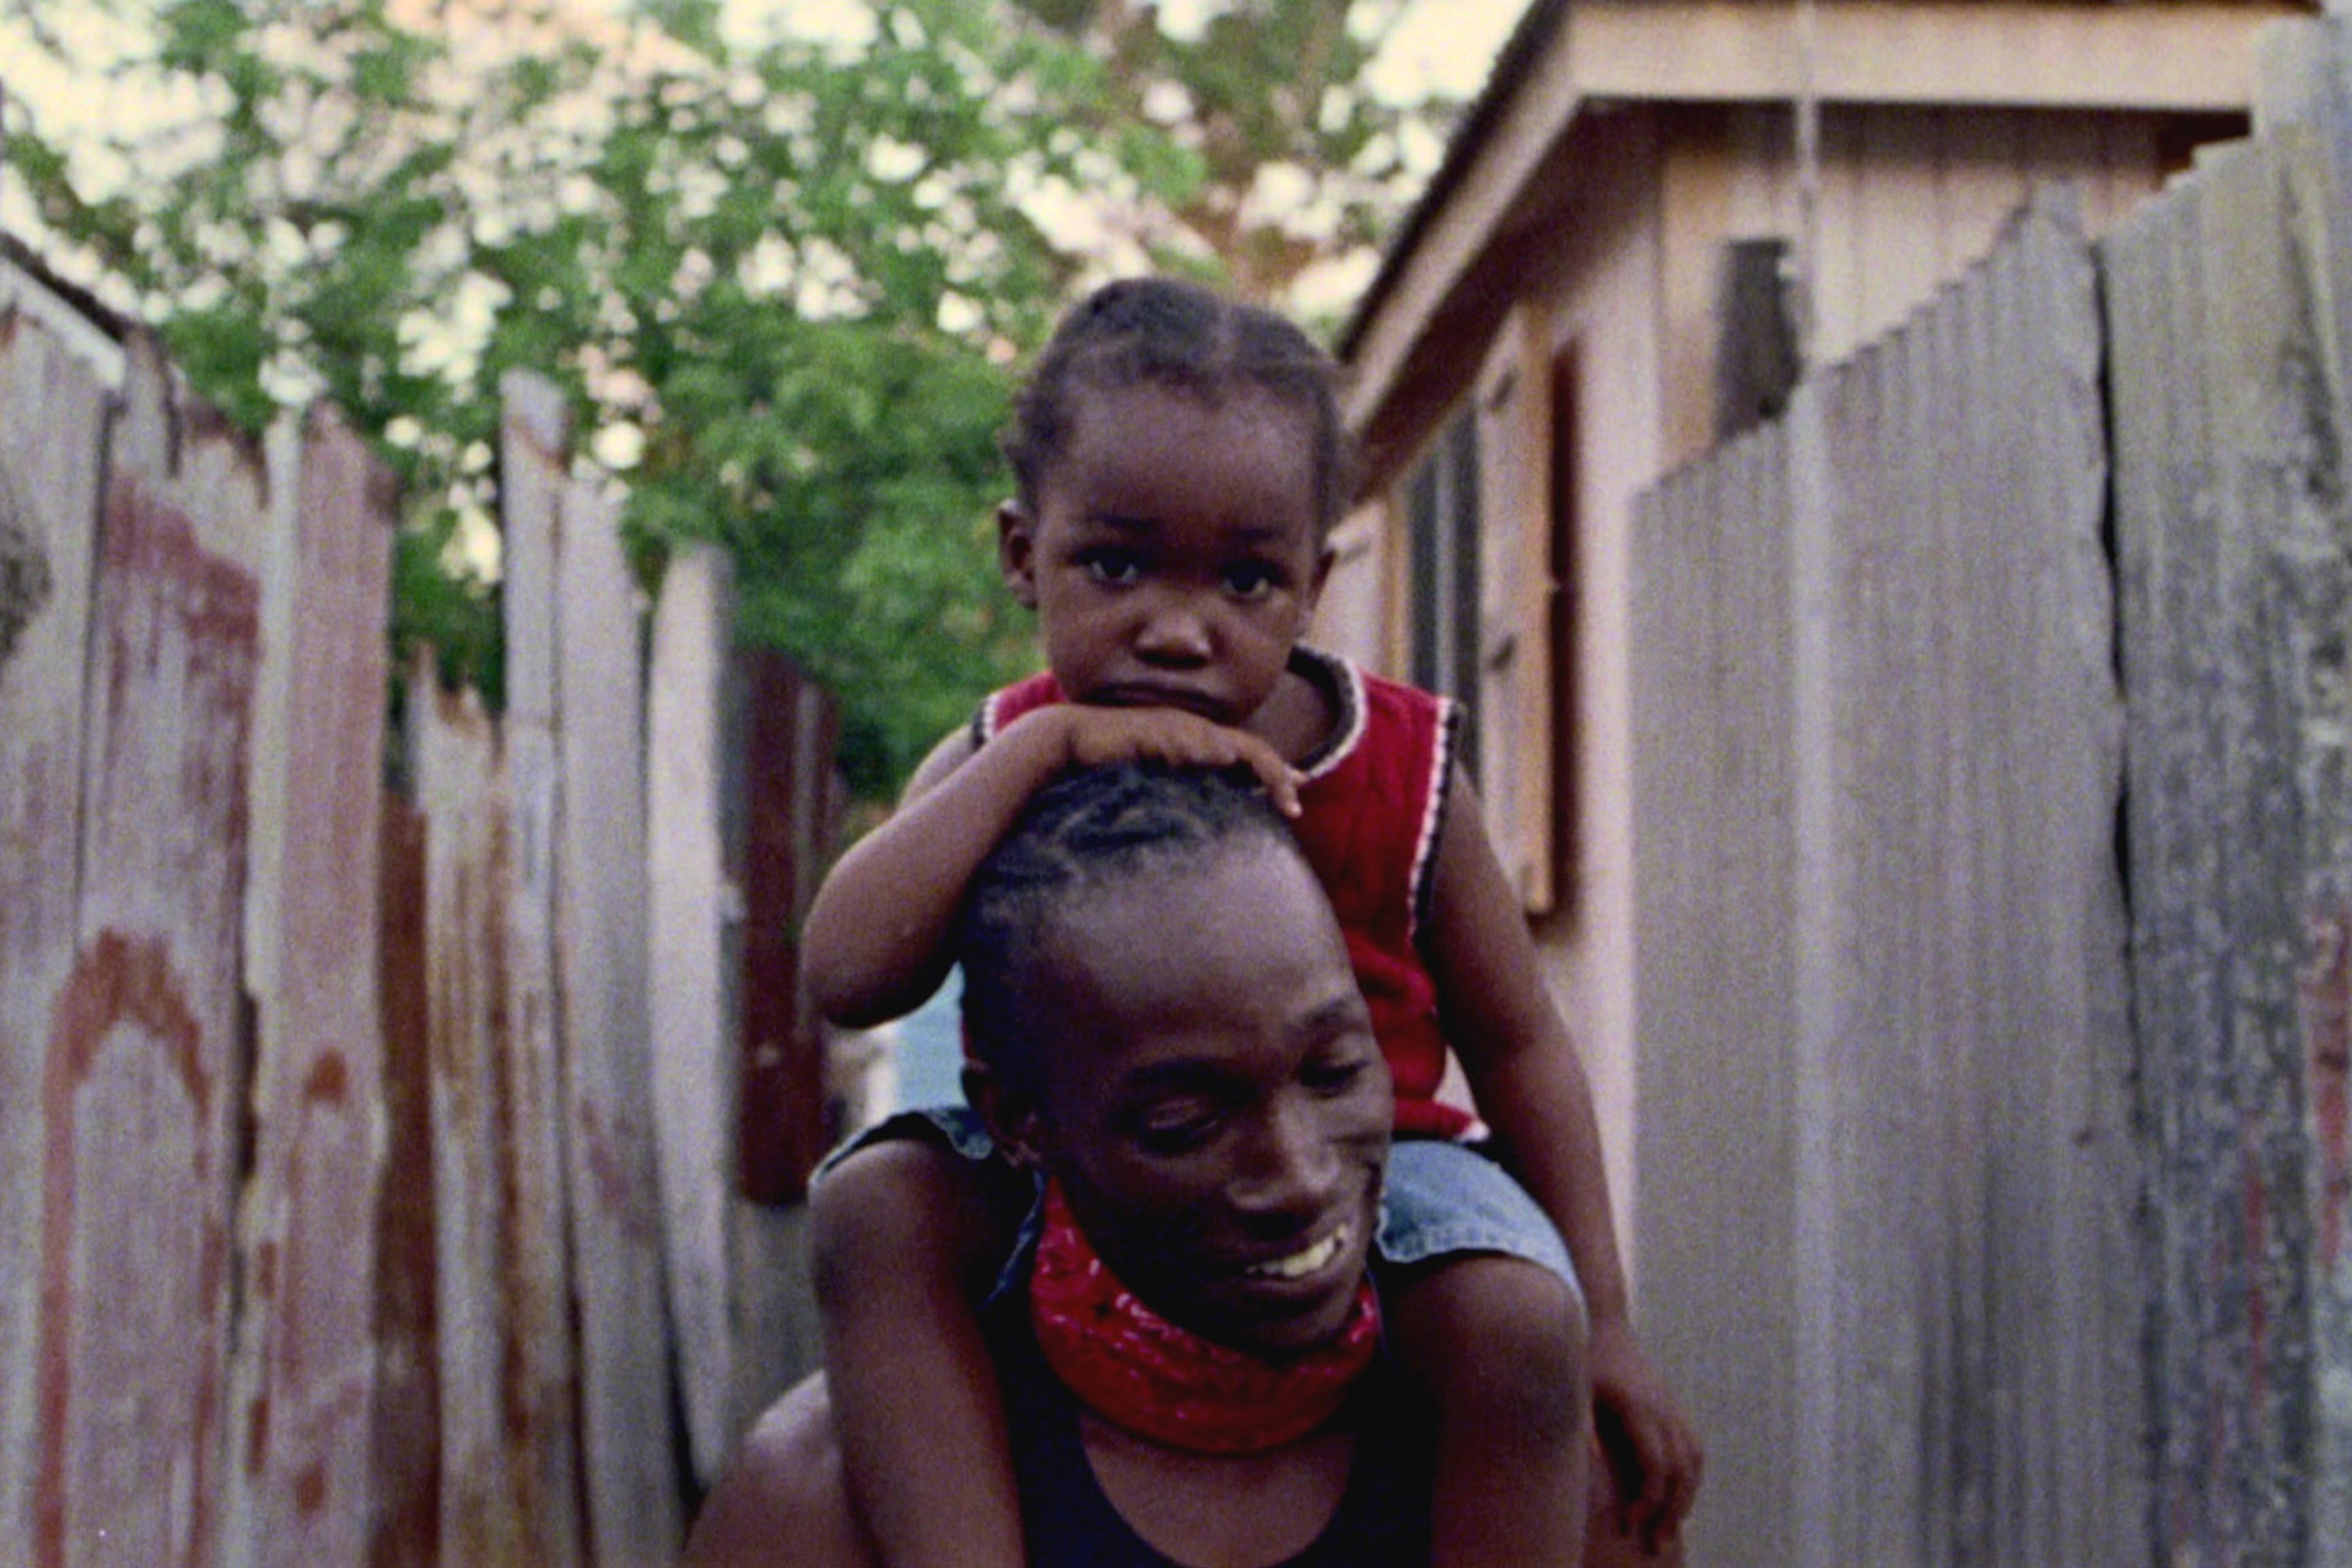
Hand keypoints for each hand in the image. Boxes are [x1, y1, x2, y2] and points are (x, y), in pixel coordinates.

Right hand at [1054, 705, 1306, 815]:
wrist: (1071, 742)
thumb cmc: (1112, 766)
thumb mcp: (1159, 784)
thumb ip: (1188, 792)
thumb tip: (1214, 820)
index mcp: (1198, 742)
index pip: (1248, 753)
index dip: (1277, 770)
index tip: (1301, 789)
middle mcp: (1193, 731)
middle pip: (1250, 748)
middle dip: (1277, 773)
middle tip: (1296, 803)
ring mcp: (1175, 728)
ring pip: (1228, 744)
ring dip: (1256, 765)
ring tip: (1279, 791)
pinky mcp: (1154, 730)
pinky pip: (1188, 742)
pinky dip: (1208, 752)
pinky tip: (1222, 762)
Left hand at [1589, 1316, 1703, 1554]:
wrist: (1602, 1322)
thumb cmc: (1582, 1358)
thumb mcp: (1573, 1392)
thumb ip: (1582, 1430)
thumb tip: (1587, 1472)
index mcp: (1639, 1408)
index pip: (1656, 1467)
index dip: (1647, 1501)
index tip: (1629, 1524)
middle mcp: (1664, 1409)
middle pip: (1681, 1471)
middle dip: (1671, 1512)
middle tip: (1656, 1545)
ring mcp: (1672, 1405)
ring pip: (1694, 1460)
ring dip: (1686, 1497)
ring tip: (1671, 1527)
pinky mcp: (1673, 1404)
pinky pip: (1694, 1446)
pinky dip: (1691, 1475)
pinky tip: (1678, 1494)